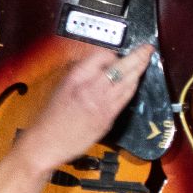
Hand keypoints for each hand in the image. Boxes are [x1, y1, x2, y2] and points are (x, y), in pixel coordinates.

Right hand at [16, 44, 151, 172]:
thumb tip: (99, 71)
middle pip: (120, 66)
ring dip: (139, 69)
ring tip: (146, 60)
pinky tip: (137, 82)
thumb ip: (81, 78)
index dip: (112, 54)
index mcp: (75, 77)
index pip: (101, 56)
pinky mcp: (108, 117)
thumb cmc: (50, 120)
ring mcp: (101, 102)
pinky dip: (133, 87)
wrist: (46, 143)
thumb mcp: (61, 89)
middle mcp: (89, 87)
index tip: (115, 55)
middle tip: (146, 49)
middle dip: (137, 56)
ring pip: (128, 81)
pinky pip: (126, 97)